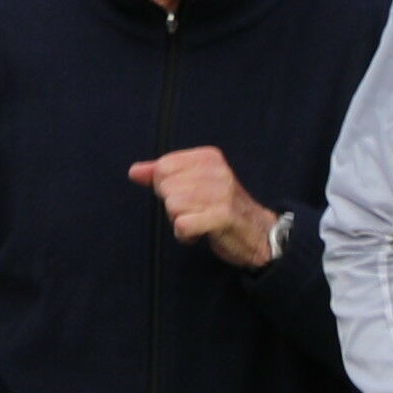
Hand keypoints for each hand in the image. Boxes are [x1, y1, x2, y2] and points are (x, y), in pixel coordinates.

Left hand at [122, 146, 278, 266]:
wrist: (258, 232)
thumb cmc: (220, 207)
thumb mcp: (194, 183)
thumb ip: (162, 175)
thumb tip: (134, 171)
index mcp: (208, 157)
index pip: (163, 168)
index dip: (166, 188)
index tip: (188, 196)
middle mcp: (216, 171)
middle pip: (165, 188)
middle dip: (173, 207)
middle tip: (196, 211)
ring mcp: (221, 193)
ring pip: (172, 207)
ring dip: (180, 221)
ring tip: (200, 221)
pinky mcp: (222, 216)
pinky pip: (181, 225)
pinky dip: (185, 235)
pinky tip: (200, 233)